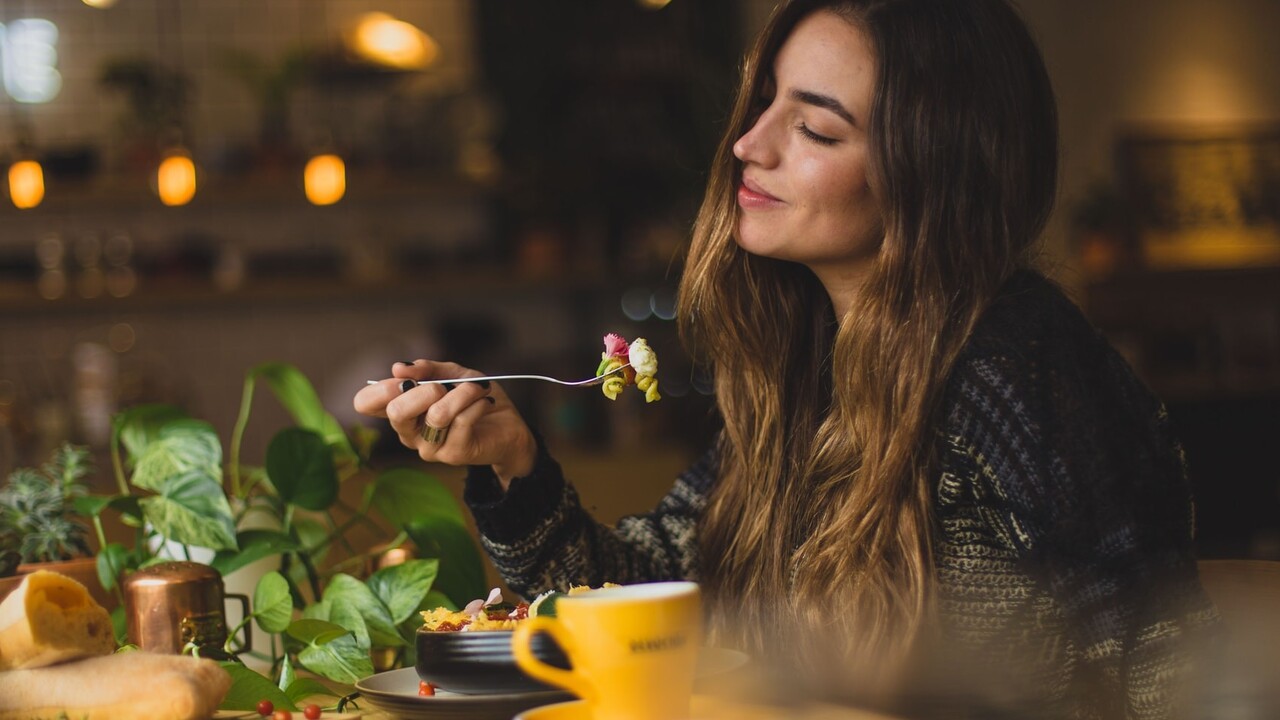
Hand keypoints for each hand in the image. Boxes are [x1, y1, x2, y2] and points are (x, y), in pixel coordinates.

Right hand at [353, 360, 536, 485]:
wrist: (508, 426)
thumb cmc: (474, 399)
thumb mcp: (452, 374)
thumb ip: (427, 369)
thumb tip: (399, 368)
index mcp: (401, 411)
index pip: (365, 403)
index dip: (380, 388)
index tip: (405, 378)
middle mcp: (408, 433)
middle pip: (396, 411)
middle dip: (424, 390)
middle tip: (444, 385)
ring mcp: (429, 447)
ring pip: (437, 414)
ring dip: (462, 393)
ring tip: (478, 388)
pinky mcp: (453, 454)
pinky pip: (462, 421)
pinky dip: (477, 403)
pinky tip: (485, 401)